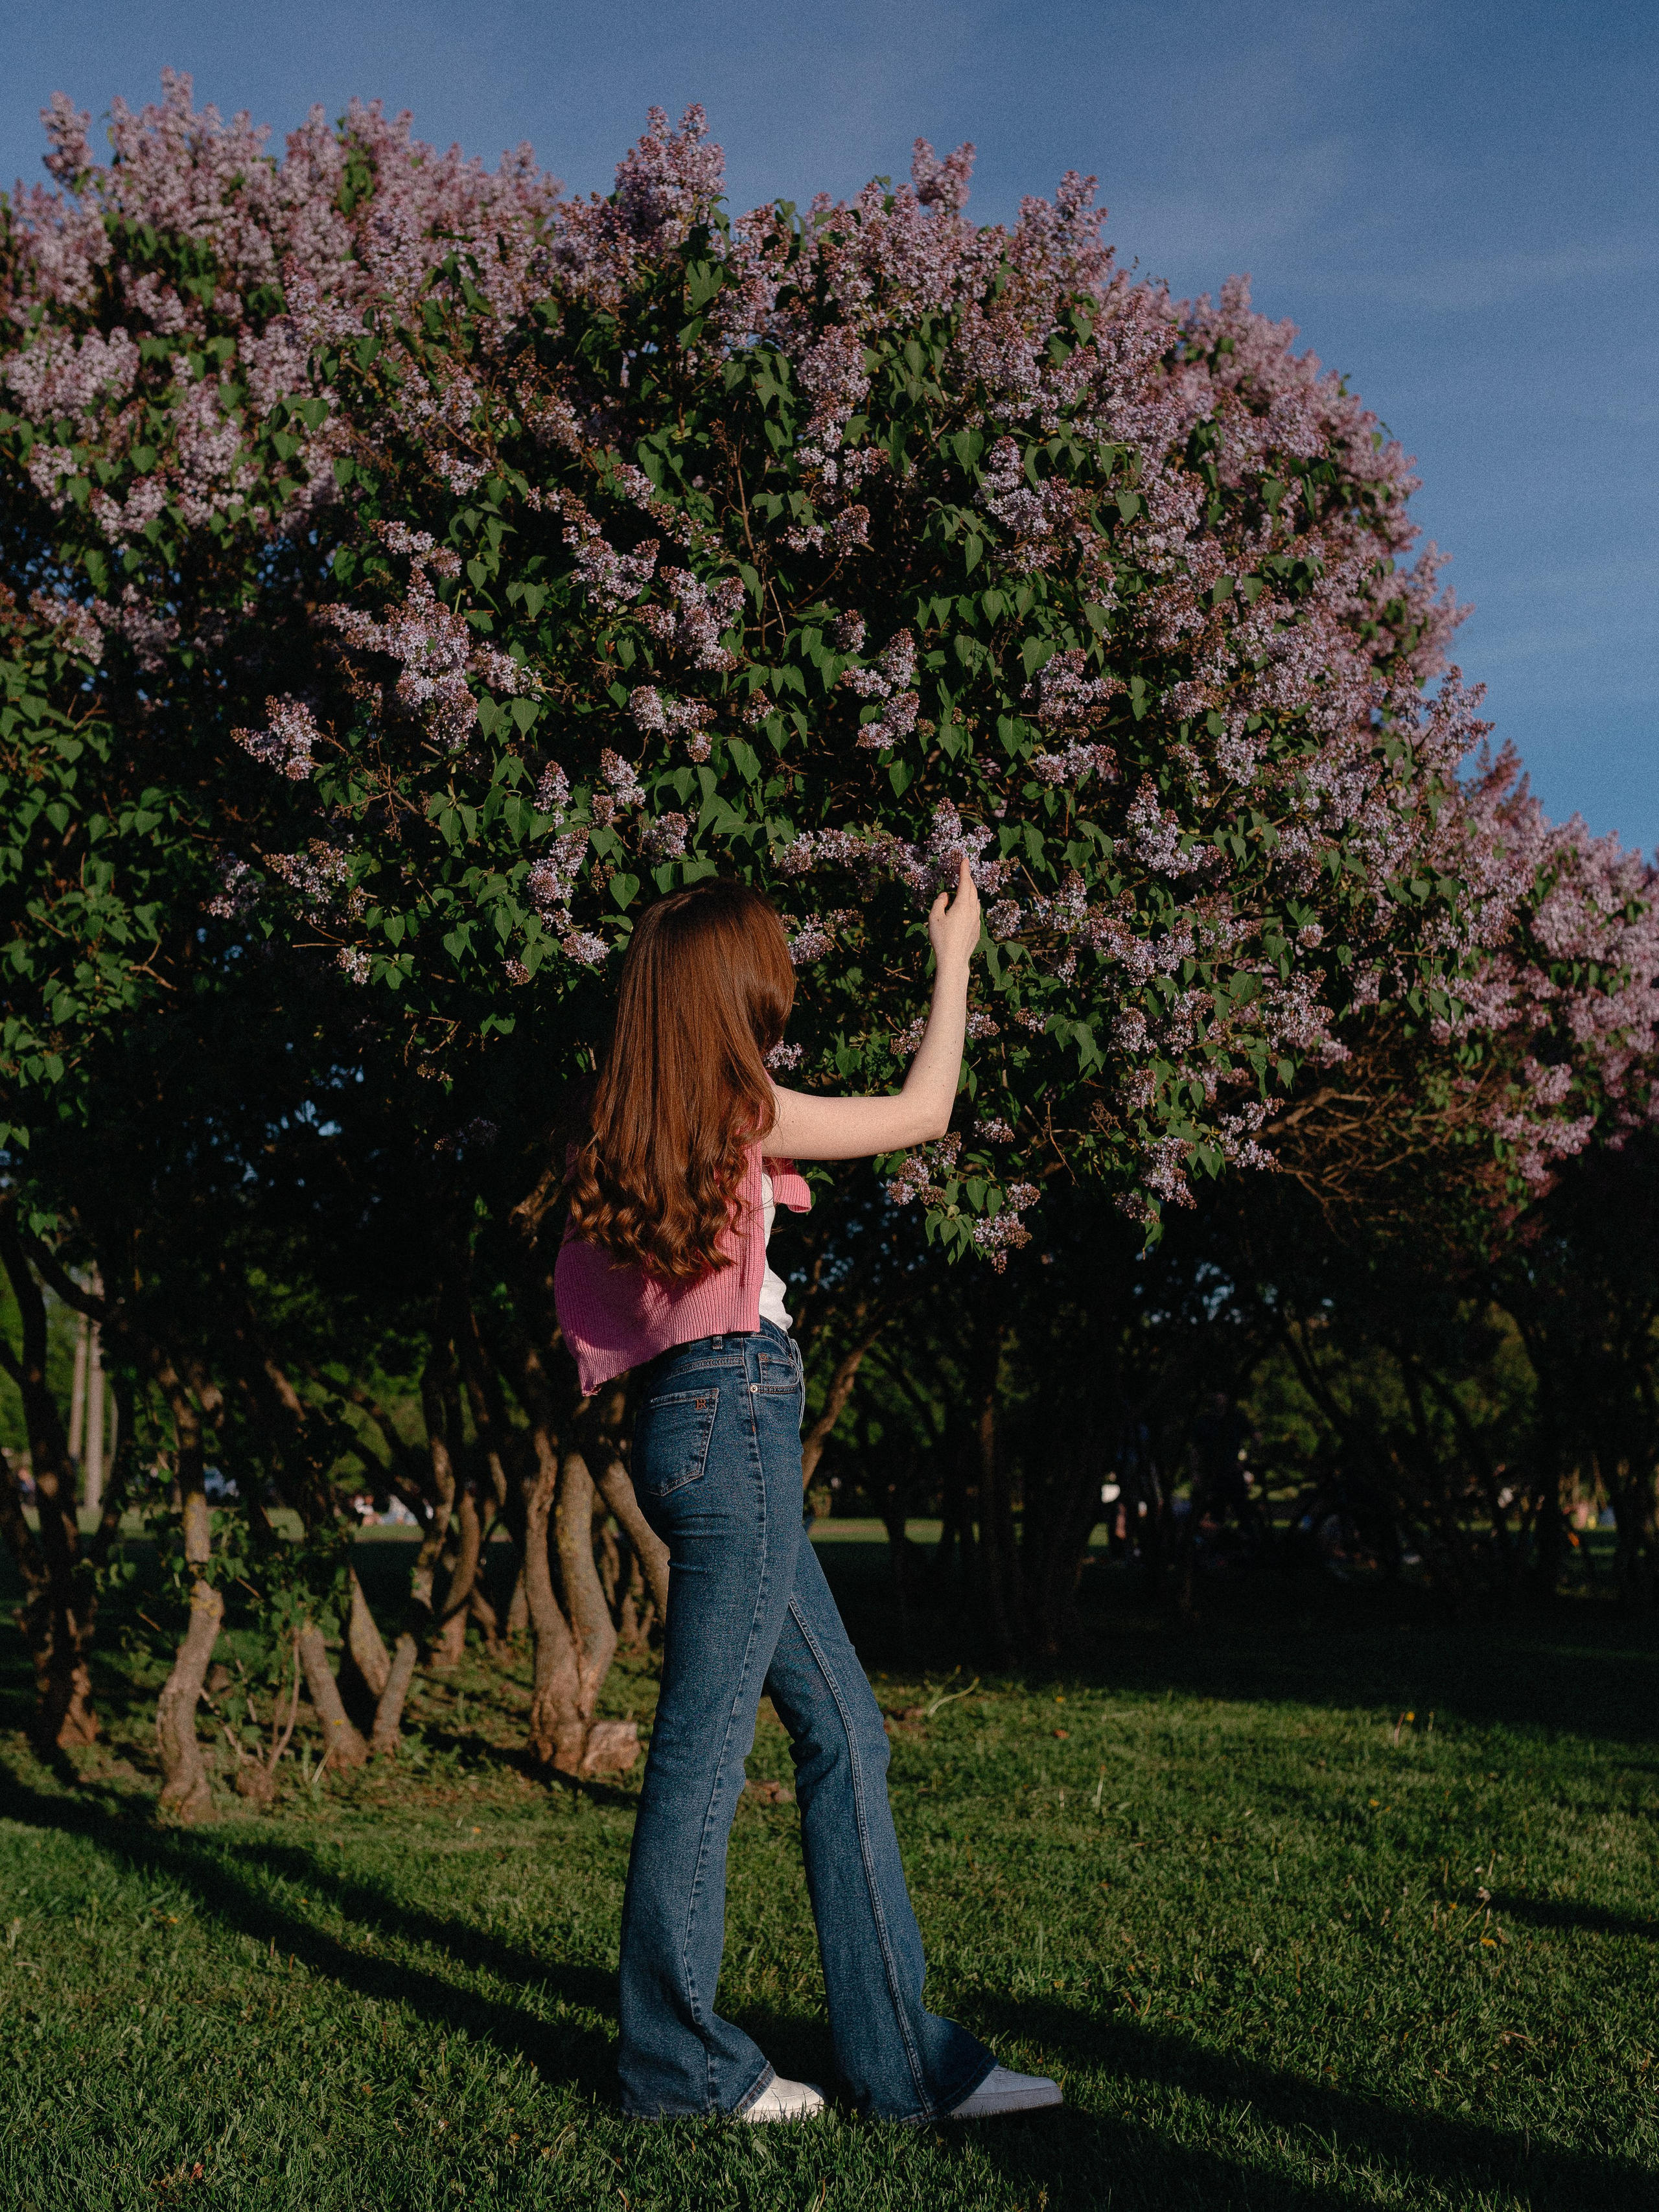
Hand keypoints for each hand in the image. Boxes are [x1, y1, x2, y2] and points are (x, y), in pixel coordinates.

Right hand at [928, 855, 981, 972]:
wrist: (954, 960)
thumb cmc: (941, 939)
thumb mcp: (934, 918)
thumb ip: (939, 903)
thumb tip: (945, 895)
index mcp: (962, 905)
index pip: (965, 882)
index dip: (965, 869)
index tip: (965, 859)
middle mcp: (972, 911)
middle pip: (973, 889)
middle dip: (968, 878)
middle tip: (964, 870)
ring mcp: (976, 920)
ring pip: (976, 900)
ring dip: (970, 891)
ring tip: (965, 887)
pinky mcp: (977, 929)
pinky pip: (976, 911)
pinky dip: (972, 903)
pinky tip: (967, 907)